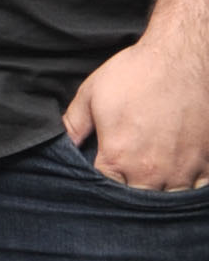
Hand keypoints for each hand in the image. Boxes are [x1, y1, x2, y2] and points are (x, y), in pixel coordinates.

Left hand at [65, 33, 208, 189]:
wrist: (183, 59)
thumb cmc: (136, 73)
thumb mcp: (92, 94)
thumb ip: (75, 124)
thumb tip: (65, 144)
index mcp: (118, 156)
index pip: (104, 188)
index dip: (102, 184)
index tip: (105, 173)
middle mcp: (151, 170)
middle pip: (137, 201)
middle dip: (131, 192)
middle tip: (129, 176)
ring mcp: (183, 169)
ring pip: (169, 200)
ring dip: (161, 192)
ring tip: (154, 177)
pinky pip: (198, 189)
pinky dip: (188, 185)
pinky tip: (179, 171)